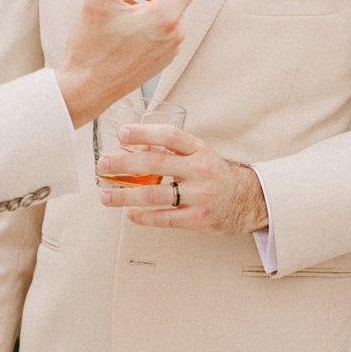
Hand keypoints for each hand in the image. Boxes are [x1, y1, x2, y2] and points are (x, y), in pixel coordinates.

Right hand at [56, 0, 208, 128]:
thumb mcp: (97, 3)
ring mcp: (172, 49)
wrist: (85, 91)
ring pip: (174, 11)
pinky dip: (154, 18)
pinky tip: (128, 19)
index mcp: (167, 18)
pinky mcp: (164, 59)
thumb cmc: (91, 51)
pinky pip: (167, 29)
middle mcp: (176, 34)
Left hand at [96, 123, 268, 234]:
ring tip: (105, 196)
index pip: (169, 136)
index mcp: (199, 149)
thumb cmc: (213, 174)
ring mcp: (200, 195)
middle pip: (156, 163)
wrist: (247, 200)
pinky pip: (164, 218)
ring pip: (155, 194)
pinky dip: (143, 217)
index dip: (144, 132)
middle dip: (125, 164)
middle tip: (103, 164)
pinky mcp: (198, 218)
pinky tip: (129, 214)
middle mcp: (200, 169)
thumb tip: (134, 145)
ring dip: (125, 196)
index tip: (122, 134)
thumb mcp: (198, 155)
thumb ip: (170, 150)